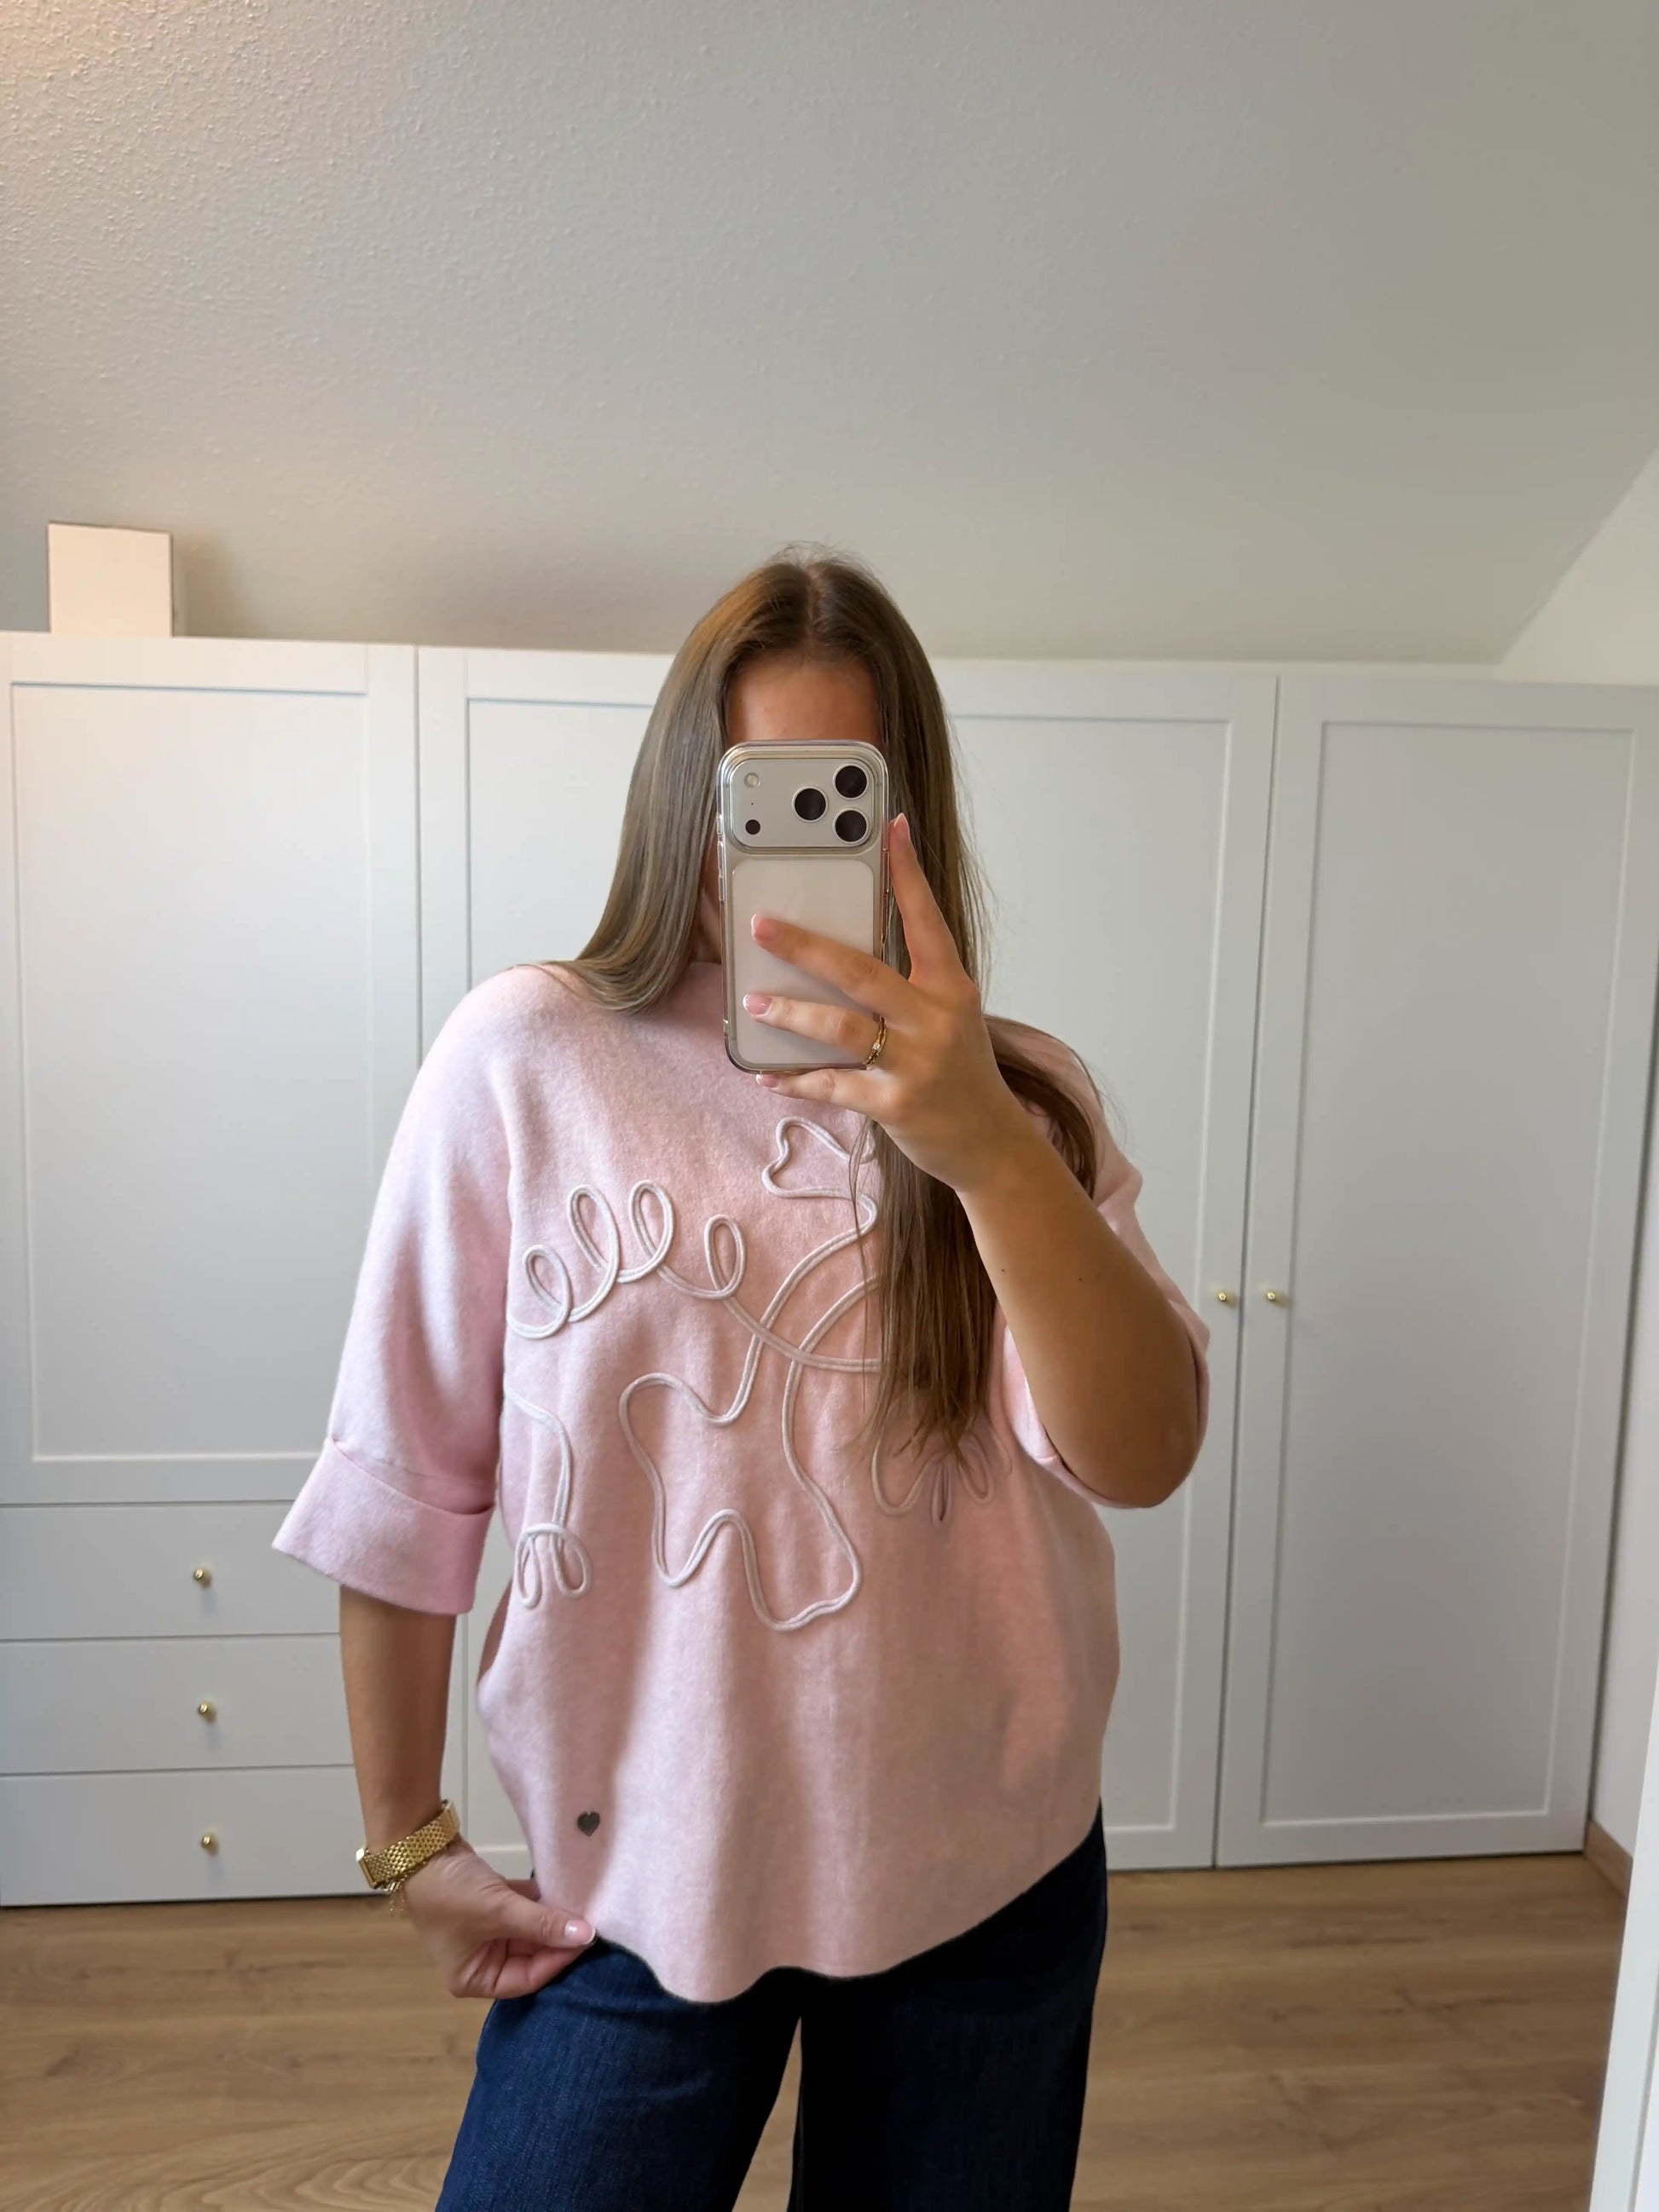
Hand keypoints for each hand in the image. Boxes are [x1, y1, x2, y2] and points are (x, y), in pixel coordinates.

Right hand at [398, 1837, 596, 1998]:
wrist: (421, 1847)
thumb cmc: (451, 1892)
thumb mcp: (499, 1911)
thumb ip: (543, 1924)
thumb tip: (586, 1935)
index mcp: (473, 1978)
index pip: (526, 1979)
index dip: (557, 1961)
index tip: (586, 1940)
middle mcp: (480, 1959)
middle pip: (530, 1956)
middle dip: (557, 1939)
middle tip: (590, 1922)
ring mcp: (486, 1931)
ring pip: (530, 1931)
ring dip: (552, 1919)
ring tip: (582, 1906)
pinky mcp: (491, 1905)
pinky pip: (524, 1910)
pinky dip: (541, 1902)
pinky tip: (563, 1891)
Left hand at [742, 813, 1037, 1194]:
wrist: (990, 1143)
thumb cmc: (960, 1073)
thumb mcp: (949, 1017)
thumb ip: (908, 986)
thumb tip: (840, 955)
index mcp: (950, 987)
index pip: (926, 919)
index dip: (906, 873)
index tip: (889, 827)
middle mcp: (935, 1019)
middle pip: (861, 970)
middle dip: (806, 945)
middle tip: (762, 926)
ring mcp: (915, 1063)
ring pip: (840, 1027)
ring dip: (790, 1012)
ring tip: (754, 1000)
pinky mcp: (895, 1104)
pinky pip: (832, 1084)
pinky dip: (795, 1079)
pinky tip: (767, 1075)